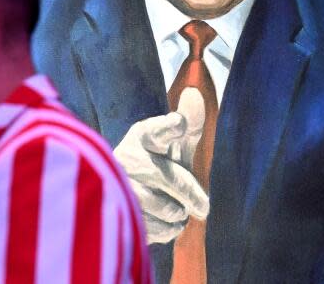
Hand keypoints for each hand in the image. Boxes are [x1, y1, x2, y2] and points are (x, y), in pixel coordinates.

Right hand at [114, 89, 208, 243]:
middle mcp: (127, 158)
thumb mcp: (172, 143)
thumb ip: (190, 125)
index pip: (158, 129)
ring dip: (177, 212)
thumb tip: (195, 94)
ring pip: (166, 207)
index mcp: (143, 135)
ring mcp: (120, 187)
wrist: (125, 194)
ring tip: (175, 209)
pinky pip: (157, 228)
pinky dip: (168, 229)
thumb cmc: (156, 163)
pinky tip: (164, 221)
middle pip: (171, 177)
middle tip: (204, 207)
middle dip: (192, 194)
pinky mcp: (120, 214)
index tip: (179, 124)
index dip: (170, 127)